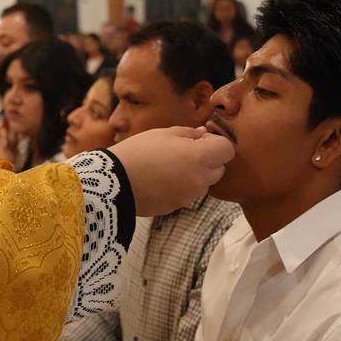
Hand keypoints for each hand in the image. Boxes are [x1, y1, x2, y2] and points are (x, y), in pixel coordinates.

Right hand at [109, 126, 234, 216]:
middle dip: (208, 160)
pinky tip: (161, 179)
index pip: (227, 150)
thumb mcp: (163, 134)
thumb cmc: (138, 152)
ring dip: (195, 174)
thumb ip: (189, 134)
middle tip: (184, 152)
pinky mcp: (177, 206)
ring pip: (204, 184)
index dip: (217, 143)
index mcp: (198, 158)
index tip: (200, 140)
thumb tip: (204, 134)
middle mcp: (198, 180)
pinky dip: (181, 186)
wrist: (113, 182)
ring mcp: (189, 196)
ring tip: (169, 166)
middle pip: (219, 169)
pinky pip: (188, 194)